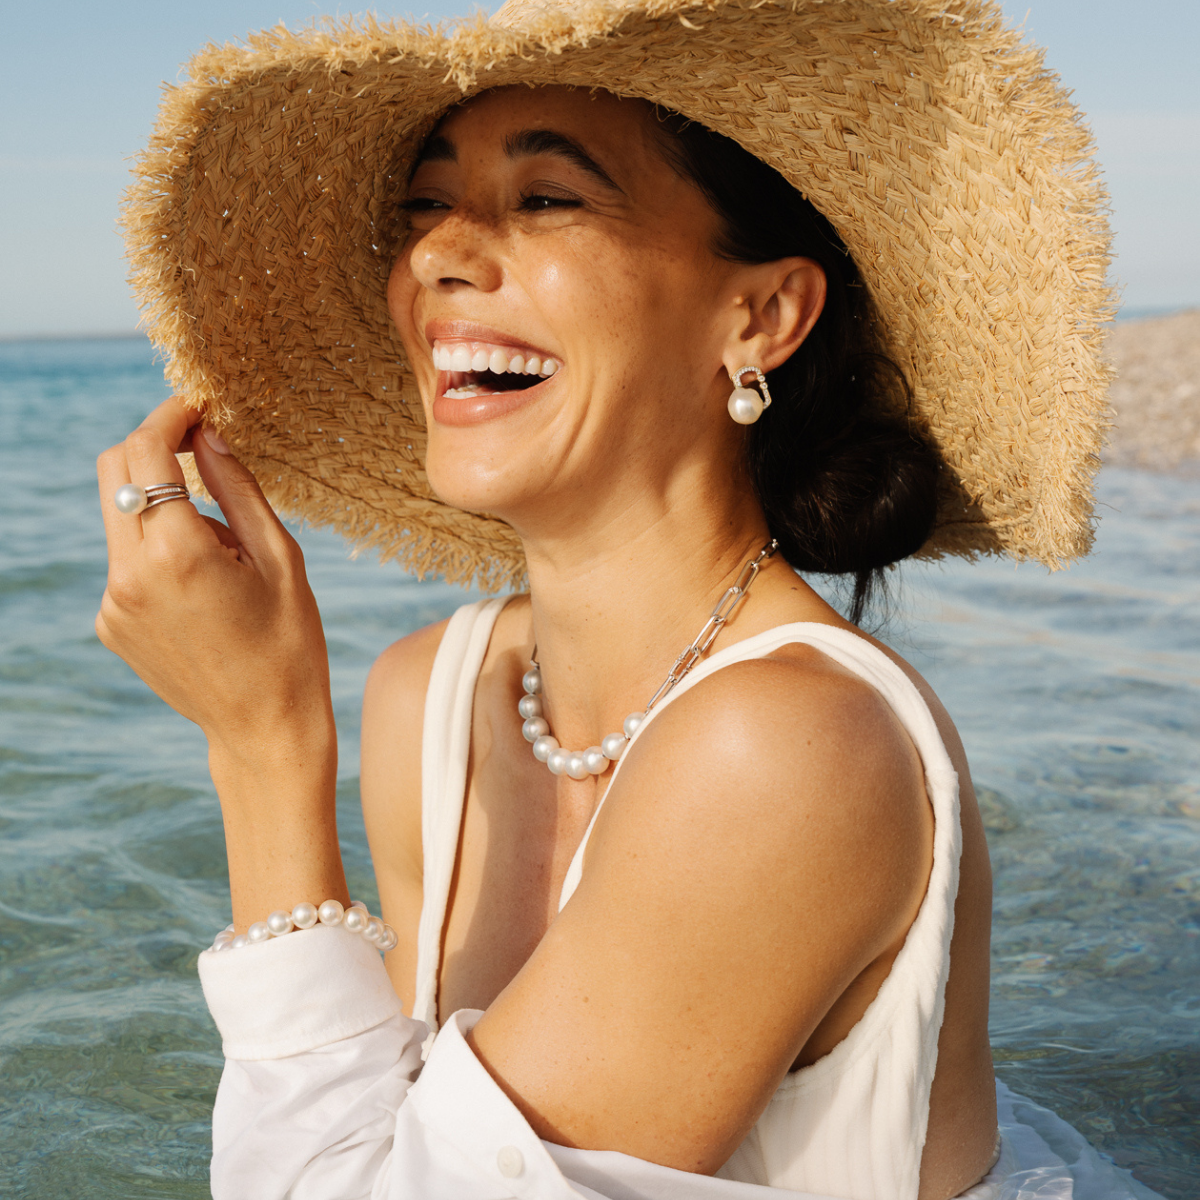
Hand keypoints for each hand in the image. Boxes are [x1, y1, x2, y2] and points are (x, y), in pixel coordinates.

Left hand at [96, 397, 332, 761]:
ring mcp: (112, 602)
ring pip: (119, 514)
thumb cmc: (290, 643)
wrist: (265, 727)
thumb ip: (237, 488)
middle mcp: (129, 574)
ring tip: (222, 548)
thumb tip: (209, 432)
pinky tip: (205, 586)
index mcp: (177, 553)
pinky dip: (157, 549)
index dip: (170, 414)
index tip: (198, 406)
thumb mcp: (280, 557)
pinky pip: (124, 560)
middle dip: (153, 446)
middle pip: (113, 469)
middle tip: (203, 451)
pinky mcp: (109, 623)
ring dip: (160, 503)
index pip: (148, 450)